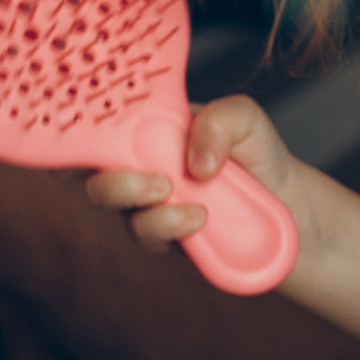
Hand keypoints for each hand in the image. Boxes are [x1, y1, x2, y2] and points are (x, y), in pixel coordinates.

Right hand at [87, 93, 303, 260]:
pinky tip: (204, 221)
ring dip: (154, 215)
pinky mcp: (168, 241)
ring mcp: (152, 209)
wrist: (289, 205)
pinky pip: (153, 240)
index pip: (97, 133)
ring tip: (198, 208)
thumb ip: (218, 122)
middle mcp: (140, 170)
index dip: (69, 139)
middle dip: (115, 186)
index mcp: (147, 131)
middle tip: (160, 184)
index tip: (69, 146)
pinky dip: (174, 231)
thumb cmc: (257, 153)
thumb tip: (194, 163)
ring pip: (125, 217)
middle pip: (95, 182)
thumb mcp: (245, 119)